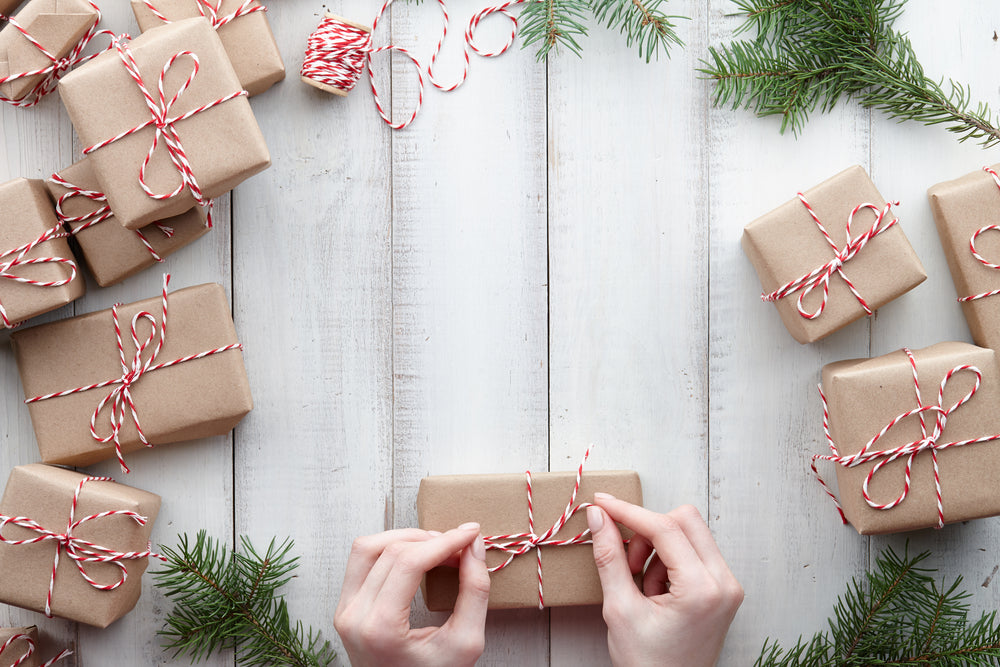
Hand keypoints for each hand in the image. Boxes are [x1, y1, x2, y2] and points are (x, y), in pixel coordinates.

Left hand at [334, 523, 489, 666]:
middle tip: (460, 548)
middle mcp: (354, 616)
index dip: (444, 541)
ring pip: (368, 547)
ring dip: (406, 538)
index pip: (409, 562)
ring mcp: (344, 610)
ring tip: (437, 548)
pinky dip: (388, 549)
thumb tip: (474, 546)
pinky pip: (361, 561)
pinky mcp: (344, 607)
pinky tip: (414, 556)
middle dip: (431, 540)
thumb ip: (475, 592)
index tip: (471, 533)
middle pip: (391, 551)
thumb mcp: (465, 643)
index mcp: (380, 628)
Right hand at [587, 495, 742, 666]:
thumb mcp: (620, 609)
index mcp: (703, 589)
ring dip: (657, 547)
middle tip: (625, 556)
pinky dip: (667, 560)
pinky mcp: (723, 589)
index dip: (630, 512)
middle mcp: (724, 582)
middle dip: (648, 529)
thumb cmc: (647, 664)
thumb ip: (609, 557)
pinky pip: (694, 552)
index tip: (602, 504)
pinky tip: (654, 590)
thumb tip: (599, 518)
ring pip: (690, 533)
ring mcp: (727, 586)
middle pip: (685, 520)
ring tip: (640, 584)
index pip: (666, 529)